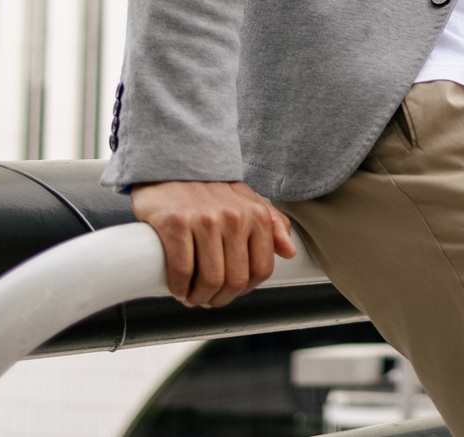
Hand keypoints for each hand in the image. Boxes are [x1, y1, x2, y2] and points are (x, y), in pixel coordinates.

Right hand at [130, 180, 297, 307]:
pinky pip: (182, 270)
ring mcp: (204, 219)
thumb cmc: (211, 189)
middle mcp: (233, 217)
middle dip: (219, 298)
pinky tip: (177, 286)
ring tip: (191, 295)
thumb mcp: (248, 201)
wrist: (174, 163)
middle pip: (234, 280)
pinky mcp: (175, 223)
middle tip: (206, 299)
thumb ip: (273, 224)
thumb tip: (289, 252)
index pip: (260, 270)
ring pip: (209, 279)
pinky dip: (179, 287)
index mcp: (256, 215)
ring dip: (198, 297)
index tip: (229, 291)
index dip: (245, 290)